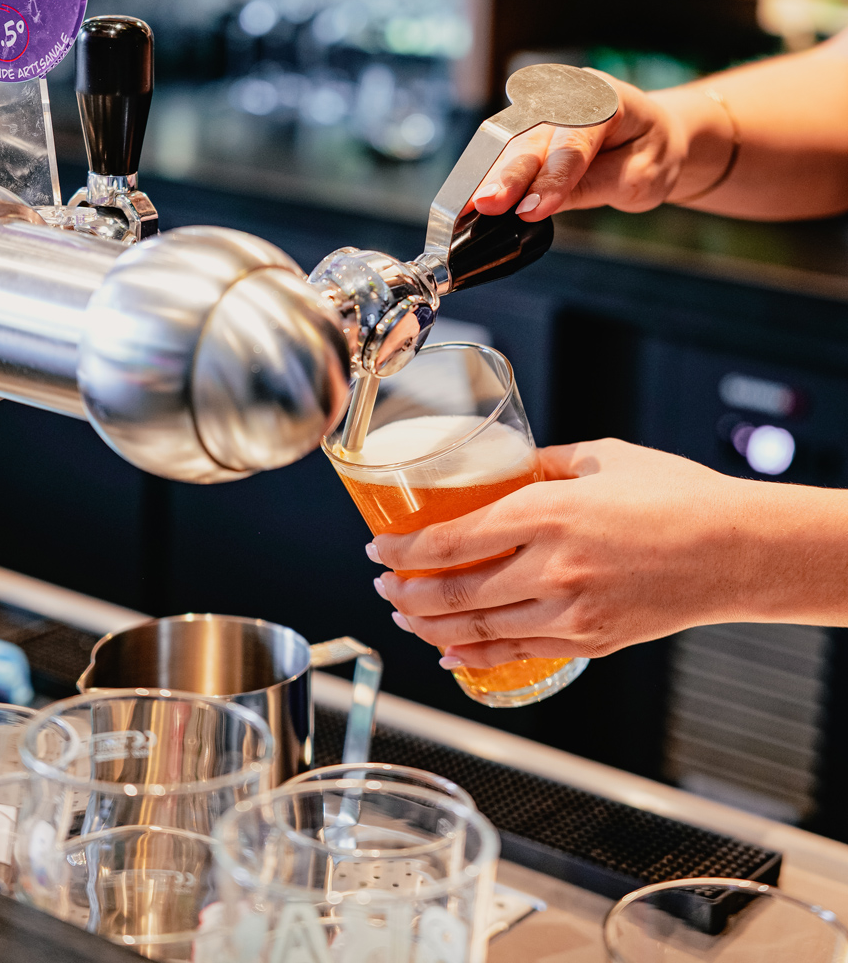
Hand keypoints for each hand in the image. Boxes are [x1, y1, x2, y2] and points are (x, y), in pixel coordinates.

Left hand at [370, 439, 840, 667]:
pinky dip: (475, 656)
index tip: (378, 548)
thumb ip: (544, 463)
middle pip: (454, 591)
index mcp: (547, 513)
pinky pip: (517, 654)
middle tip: (384, 586)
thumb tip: (507, 468)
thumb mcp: (601, 458)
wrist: (737, 551)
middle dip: (406, 592)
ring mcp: (570, 612)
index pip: (451, 540)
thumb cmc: (677, 497)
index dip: (404, 549)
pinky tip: (451, 653)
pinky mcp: (590, 642)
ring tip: (406, 616)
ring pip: (478, 628)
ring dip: (430, 626)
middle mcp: (551, 568)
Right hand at [470, 73, 689, 220]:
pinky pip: (505, 149)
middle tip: (486, 204)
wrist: (651, 136)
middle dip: (508, 175)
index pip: (574, 145)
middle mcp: (568, 97)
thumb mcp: (639, 177)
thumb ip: (593, 185)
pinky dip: (488, 175)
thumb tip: (541, 204)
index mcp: (606, 100)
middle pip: (533, 140)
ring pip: (511, 144)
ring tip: (470, 206)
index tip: (530, 210)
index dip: (551, 179)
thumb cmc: (648, 152)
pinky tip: (471, 197)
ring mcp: (545, 109)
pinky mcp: (529, 128)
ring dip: (490, 177)